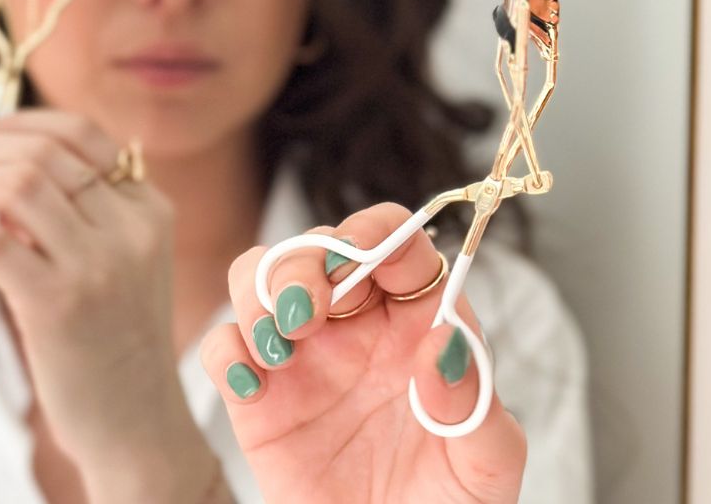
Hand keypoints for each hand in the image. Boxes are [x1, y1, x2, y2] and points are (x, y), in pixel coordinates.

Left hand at [0, 109, 215, 500]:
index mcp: (151, 210)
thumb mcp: (130, 264)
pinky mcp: (60, 304)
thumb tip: (22, 167)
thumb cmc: (118, 341)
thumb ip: (96, 215)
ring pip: (20, 184)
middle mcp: (132, 227)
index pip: (84, 135)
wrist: (138, 418)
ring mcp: (100, 264)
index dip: (25, 124)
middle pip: (46, 154)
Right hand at [200, 203, 526, 503]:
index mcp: (419, 318)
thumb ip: (473, 403)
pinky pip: (224, 347)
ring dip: (259, 292)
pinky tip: (250, 385)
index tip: (360, 258)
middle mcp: (359, 323)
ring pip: (262, 275)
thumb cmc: (449, 502)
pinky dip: (226, 351)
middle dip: (306, 260)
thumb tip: (447, 343)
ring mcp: (306, 356)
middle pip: (320, 245)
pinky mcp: (259, 399)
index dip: (375, 234)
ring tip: (281, 343)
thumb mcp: (486, 462)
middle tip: (307, 311)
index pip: (395, 241)